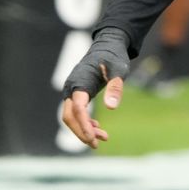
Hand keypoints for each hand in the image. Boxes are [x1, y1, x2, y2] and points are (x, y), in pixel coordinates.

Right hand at [60, 27, 130, 148]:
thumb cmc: (113, 56)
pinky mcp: (77, 93)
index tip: (94, 138)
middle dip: (82, 132)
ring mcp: (72, 91)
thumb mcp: (119, 70)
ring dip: (84, 129)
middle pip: (69, 117)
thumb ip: (115, 87)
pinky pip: (76, 112)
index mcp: (79, 82)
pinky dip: (86, 122)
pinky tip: (98, 127)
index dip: (84, 125)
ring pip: (72, 116)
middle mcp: (71, 87)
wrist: (108, 45)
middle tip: (97, 144)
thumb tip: (111, 108)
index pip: (78, 110)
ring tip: (104, 137)